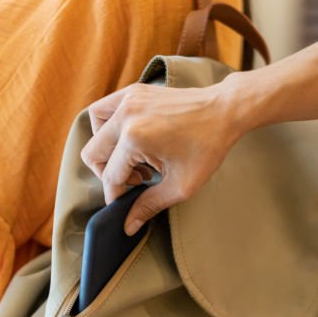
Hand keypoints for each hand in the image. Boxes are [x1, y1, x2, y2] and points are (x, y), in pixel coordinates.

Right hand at [80, 80, 246, 235]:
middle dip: (109, 174)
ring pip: (93, 128)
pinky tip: (130, 139)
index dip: (116, 196)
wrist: (224, 111)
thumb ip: (149, 205)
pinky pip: (104, 110)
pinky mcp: (133, 91)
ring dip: (105, 148)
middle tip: (135, 179)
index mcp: (135, 137)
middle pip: (93, 154)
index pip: (111, 176)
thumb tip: (128, 226)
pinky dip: (109, 127)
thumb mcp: (181, 185)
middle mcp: (126, 115)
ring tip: (131, 158)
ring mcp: (128, 99)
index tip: (124, 203)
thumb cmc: (207, 147)